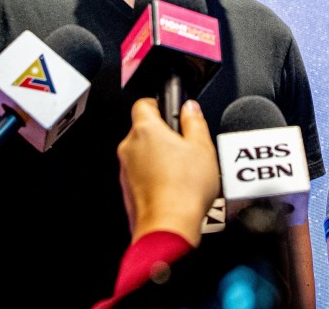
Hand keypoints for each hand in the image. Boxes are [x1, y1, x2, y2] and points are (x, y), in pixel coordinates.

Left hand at [117, 99, 219, 246]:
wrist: (169, 227)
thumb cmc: (184, 190)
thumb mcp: (202, 147)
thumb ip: (195, 121)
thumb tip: (190, 108)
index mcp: (145, 129)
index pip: (144, 103)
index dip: (159, 104)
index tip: (171, 110)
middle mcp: (129, 147)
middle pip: (144, 130)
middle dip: (163, 135)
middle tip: (185, 145)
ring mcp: (126, 170)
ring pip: (142, 154)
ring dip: (158, 157)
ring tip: (183, 170)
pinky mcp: (127, 190)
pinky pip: (141, 175)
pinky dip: (154, 177)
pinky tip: (174, 186)